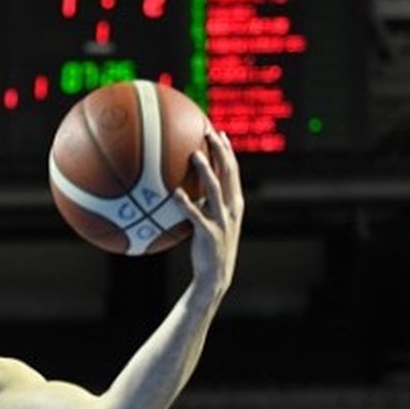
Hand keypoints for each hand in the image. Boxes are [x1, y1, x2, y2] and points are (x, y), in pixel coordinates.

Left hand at [174, 129, 242, 296]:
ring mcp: (222, 220)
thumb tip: (184, 185)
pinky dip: (186, 202)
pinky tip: (175, 192)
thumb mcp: (212, 221)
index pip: (234, 171)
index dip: (228, 151)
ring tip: (194, 154)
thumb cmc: (209, 246)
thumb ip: (204, 203)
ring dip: (205, 170)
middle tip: (209, 133)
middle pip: (229, 173)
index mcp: (234, 203)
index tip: (219, 133)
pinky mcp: (209, 233)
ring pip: (215, 189)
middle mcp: (232, 208)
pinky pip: (196, 214)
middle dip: (221, 151)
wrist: (216, 275)